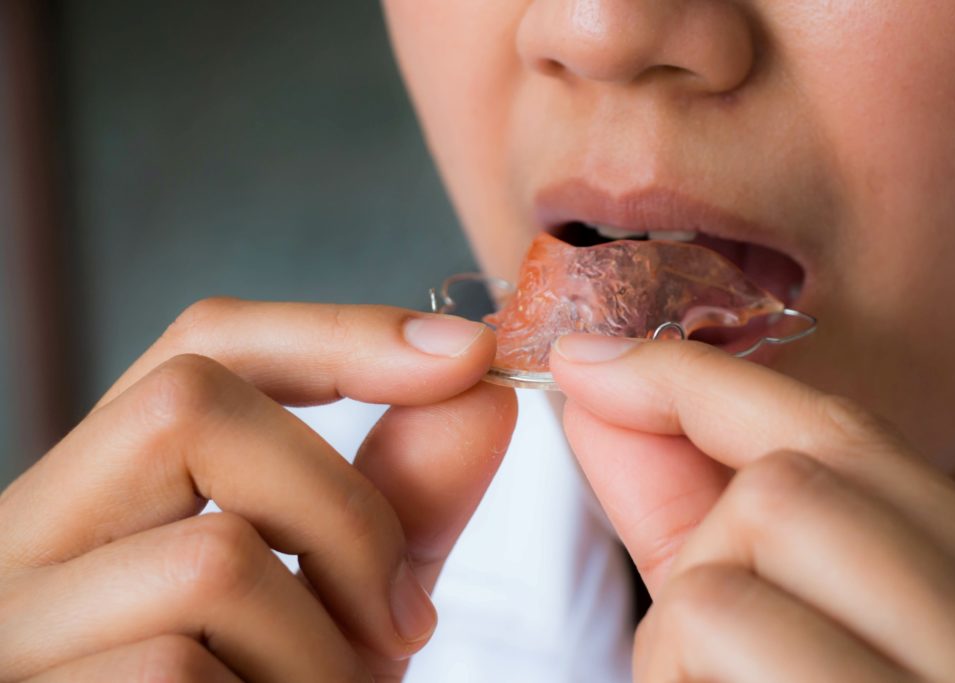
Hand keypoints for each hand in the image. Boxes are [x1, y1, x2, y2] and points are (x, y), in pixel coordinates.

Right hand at [0, 298, 516, 682]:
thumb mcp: (341, 598)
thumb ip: (397, 501)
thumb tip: (480, 393)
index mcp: (108, 488)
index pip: (205, 343)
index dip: (339, 333)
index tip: (463, 354)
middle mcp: (27, 535)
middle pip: (188, 407)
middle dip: (343, 510)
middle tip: (404, 623)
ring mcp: (13, 623)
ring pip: (208, 558)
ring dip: (323, 648)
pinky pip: (178, 669)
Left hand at [551, 334, 954, 681]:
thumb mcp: (792, 626)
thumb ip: (695, 514)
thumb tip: (606, 401)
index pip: (841, 434)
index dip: (696, 379)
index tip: (595, 362)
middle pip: (784, 496)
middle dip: (706, 551)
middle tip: (714, 636)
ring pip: (719, 594)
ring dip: (676, 650)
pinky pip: (710, 657)